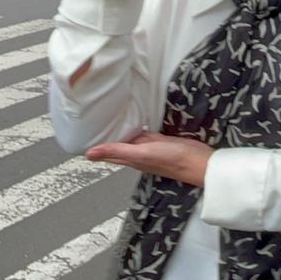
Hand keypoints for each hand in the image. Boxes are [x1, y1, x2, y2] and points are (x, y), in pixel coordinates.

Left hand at [86, 132, 213, 186]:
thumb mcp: (142, 153)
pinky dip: (137, 128)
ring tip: (108, 118)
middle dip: (106, 136)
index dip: (95, 147)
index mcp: (129, 158)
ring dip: (121, 131)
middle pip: (117, 144)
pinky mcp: (161, 141)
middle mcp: (137, 153)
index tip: (82, 136)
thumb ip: (117, 151)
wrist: (198, 161)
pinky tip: (135, 120)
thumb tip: (89, 154)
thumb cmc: (171, 160)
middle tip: (92, 122)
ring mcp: (150, 147)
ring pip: (130, 138)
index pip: (107, 152)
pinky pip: (145, 133)